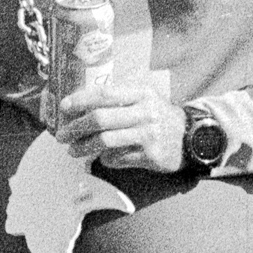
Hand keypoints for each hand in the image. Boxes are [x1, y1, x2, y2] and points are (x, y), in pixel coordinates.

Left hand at [53, 81, 185, 172]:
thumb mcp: (144, 99)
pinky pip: (117, 158)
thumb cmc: (159, 116)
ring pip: (105, 141)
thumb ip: (118, 99)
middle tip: (61, 135)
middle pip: (101, 118)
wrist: (191, 137)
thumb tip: (79, 105)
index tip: (63, 108)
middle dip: (76, 127)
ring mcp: (148, 135)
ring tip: (72, 150)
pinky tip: (101, 158)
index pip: (105, 93)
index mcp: (141, 93)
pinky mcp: (150, 156)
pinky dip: (104, 159)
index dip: (81, 100)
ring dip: (83, 147)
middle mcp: (145, 112)